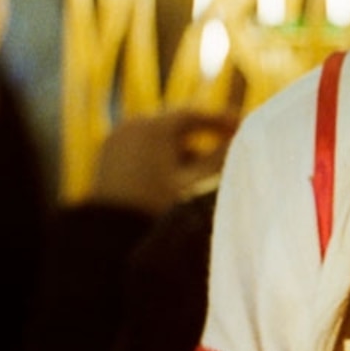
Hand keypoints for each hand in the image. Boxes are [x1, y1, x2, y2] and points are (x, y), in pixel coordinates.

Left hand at [89, 106, 234, 214]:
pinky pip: (141, 149)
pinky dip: (161, 158)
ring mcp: (116, 140)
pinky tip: (175, 180)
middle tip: (226, 143)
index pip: (194, 114)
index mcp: (153, 128)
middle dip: (202, 135)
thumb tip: (242, 141)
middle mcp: (132, 126)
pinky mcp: (108, 157)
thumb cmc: (155, 210)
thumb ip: (219, 161)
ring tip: (201, 171)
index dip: (220, 120)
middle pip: (175, 124)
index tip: (242, 126)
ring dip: (182, 150)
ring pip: (158, 138)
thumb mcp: (193, 185)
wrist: (107, 236)